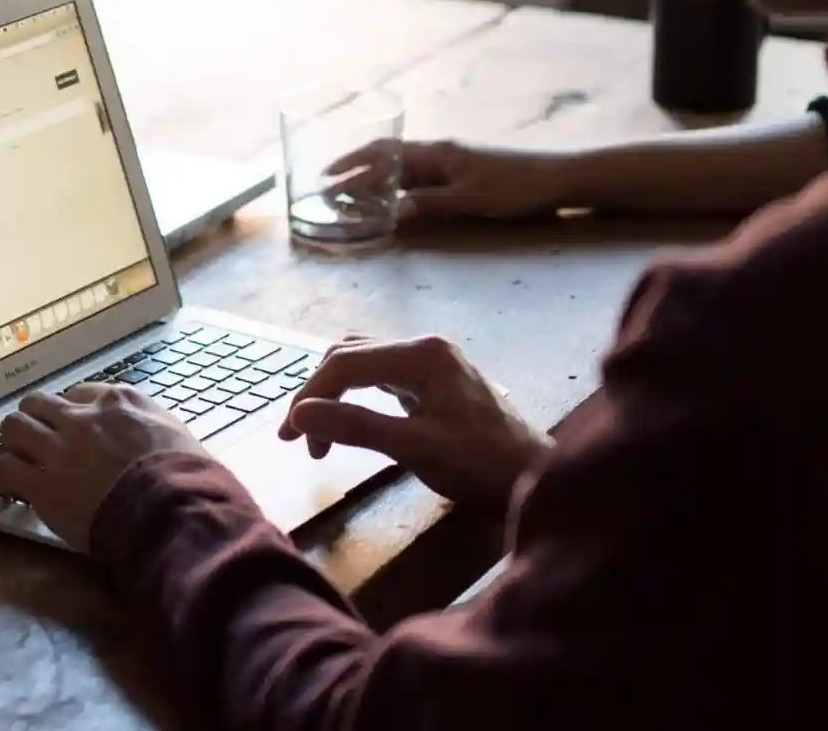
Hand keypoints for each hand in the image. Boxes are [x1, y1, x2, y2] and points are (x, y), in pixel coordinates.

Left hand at [0, 383, 209, 550]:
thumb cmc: (187, 475)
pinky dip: (2, 476)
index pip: (80, 393)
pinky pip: (4, 469)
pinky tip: (8, 488)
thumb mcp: (177, 433)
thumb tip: (149, 436)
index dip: (73, 411)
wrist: (170, 509)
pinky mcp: (42, 485)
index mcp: (117, 401)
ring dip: (13, 443)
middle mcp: (82, 417)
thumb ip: (153, 426)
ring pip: (13, 427)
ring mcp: (58, 449)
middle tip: (38, 441)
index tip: (74, 429)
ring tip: (18, 459)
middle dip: (35, 420)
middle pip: (38, 403)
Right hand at [280, 336, 548, 506]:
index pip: (345, 363)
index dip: (310, 397)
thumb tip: (299, 415)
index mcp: (421, 354)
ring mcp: (432, 363)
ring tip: (318, 436)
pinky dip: (356, 398)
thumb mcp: (414, 448)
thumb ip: (356, 427)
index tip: (290, 437)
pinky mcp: (436, 383)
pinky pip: (381, 378)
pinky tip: (350, 423)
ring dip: (335, 395)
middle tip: (297, 439)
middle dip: (318, 394)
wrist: (538, 480)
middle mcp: (425, 347)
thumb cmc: (482, 465)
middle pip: (350, 355)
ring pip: (363, 364)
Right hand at [332, 140, 566, 222]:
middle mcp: (438, 153)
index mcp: (436, 153)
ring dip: (374, 179)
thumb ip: (430, 204)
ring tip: (350, 195)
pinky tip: (391, 200)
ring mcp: (449, 162)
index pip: (384, 155)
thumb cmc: (514, 187)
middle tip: (328, 186)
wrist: (556, 179)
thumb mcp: (470, 200)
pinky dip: (396, 186)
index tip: (326, 179)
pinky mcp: (460, 174)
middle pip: (387, 157)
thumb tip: (391, 211)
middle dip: (355, 169)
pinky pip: (418, 177)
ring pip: (401, 168)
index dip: (352, 166)